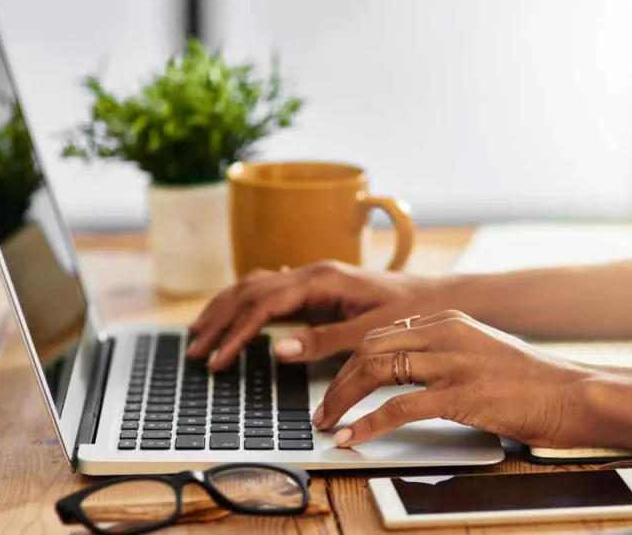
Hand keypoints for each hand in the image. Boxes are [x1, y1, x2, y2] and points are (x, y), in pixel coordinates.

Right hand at [188, 261, 457, 370]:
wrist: (438, 297)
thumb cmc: (411, 312)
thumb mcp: (370, 332)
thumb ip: (324, 340)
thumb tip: (277, 349)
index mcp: (322, 280)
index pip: (263, 304)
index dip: (235, 333)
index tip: (218, 360)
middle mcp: (313, 272)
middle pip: (249, 291)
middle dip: (218, 321)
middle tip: (194, 351)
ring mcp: (314, 277)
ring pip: (255, 285)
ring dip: (225, 309)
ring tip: (200, 333)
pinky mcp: (318, 287)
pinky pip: (270, 288)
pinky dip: (245, 301)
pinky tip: (235, 310)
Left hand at [313, 310, 595, 448]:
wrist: (572, 393)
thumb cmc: (531, 381)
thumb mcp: (481, 352)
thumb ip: (444, 353)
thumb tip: (404, 374)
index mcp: (448, 320)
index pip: (382, 334)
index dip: (350, 361)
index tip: (335, 384)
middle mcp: (446, 333)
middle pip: (370, 348)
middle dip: (338, 380)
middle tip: (323, 408)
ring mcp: (452, 361)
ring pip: (376, 371)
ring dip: (343, 399)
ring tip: (328, 422)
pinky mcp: (460, 393)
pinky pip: (398, 407)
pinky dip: (367, 424)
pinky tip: (353, 436)